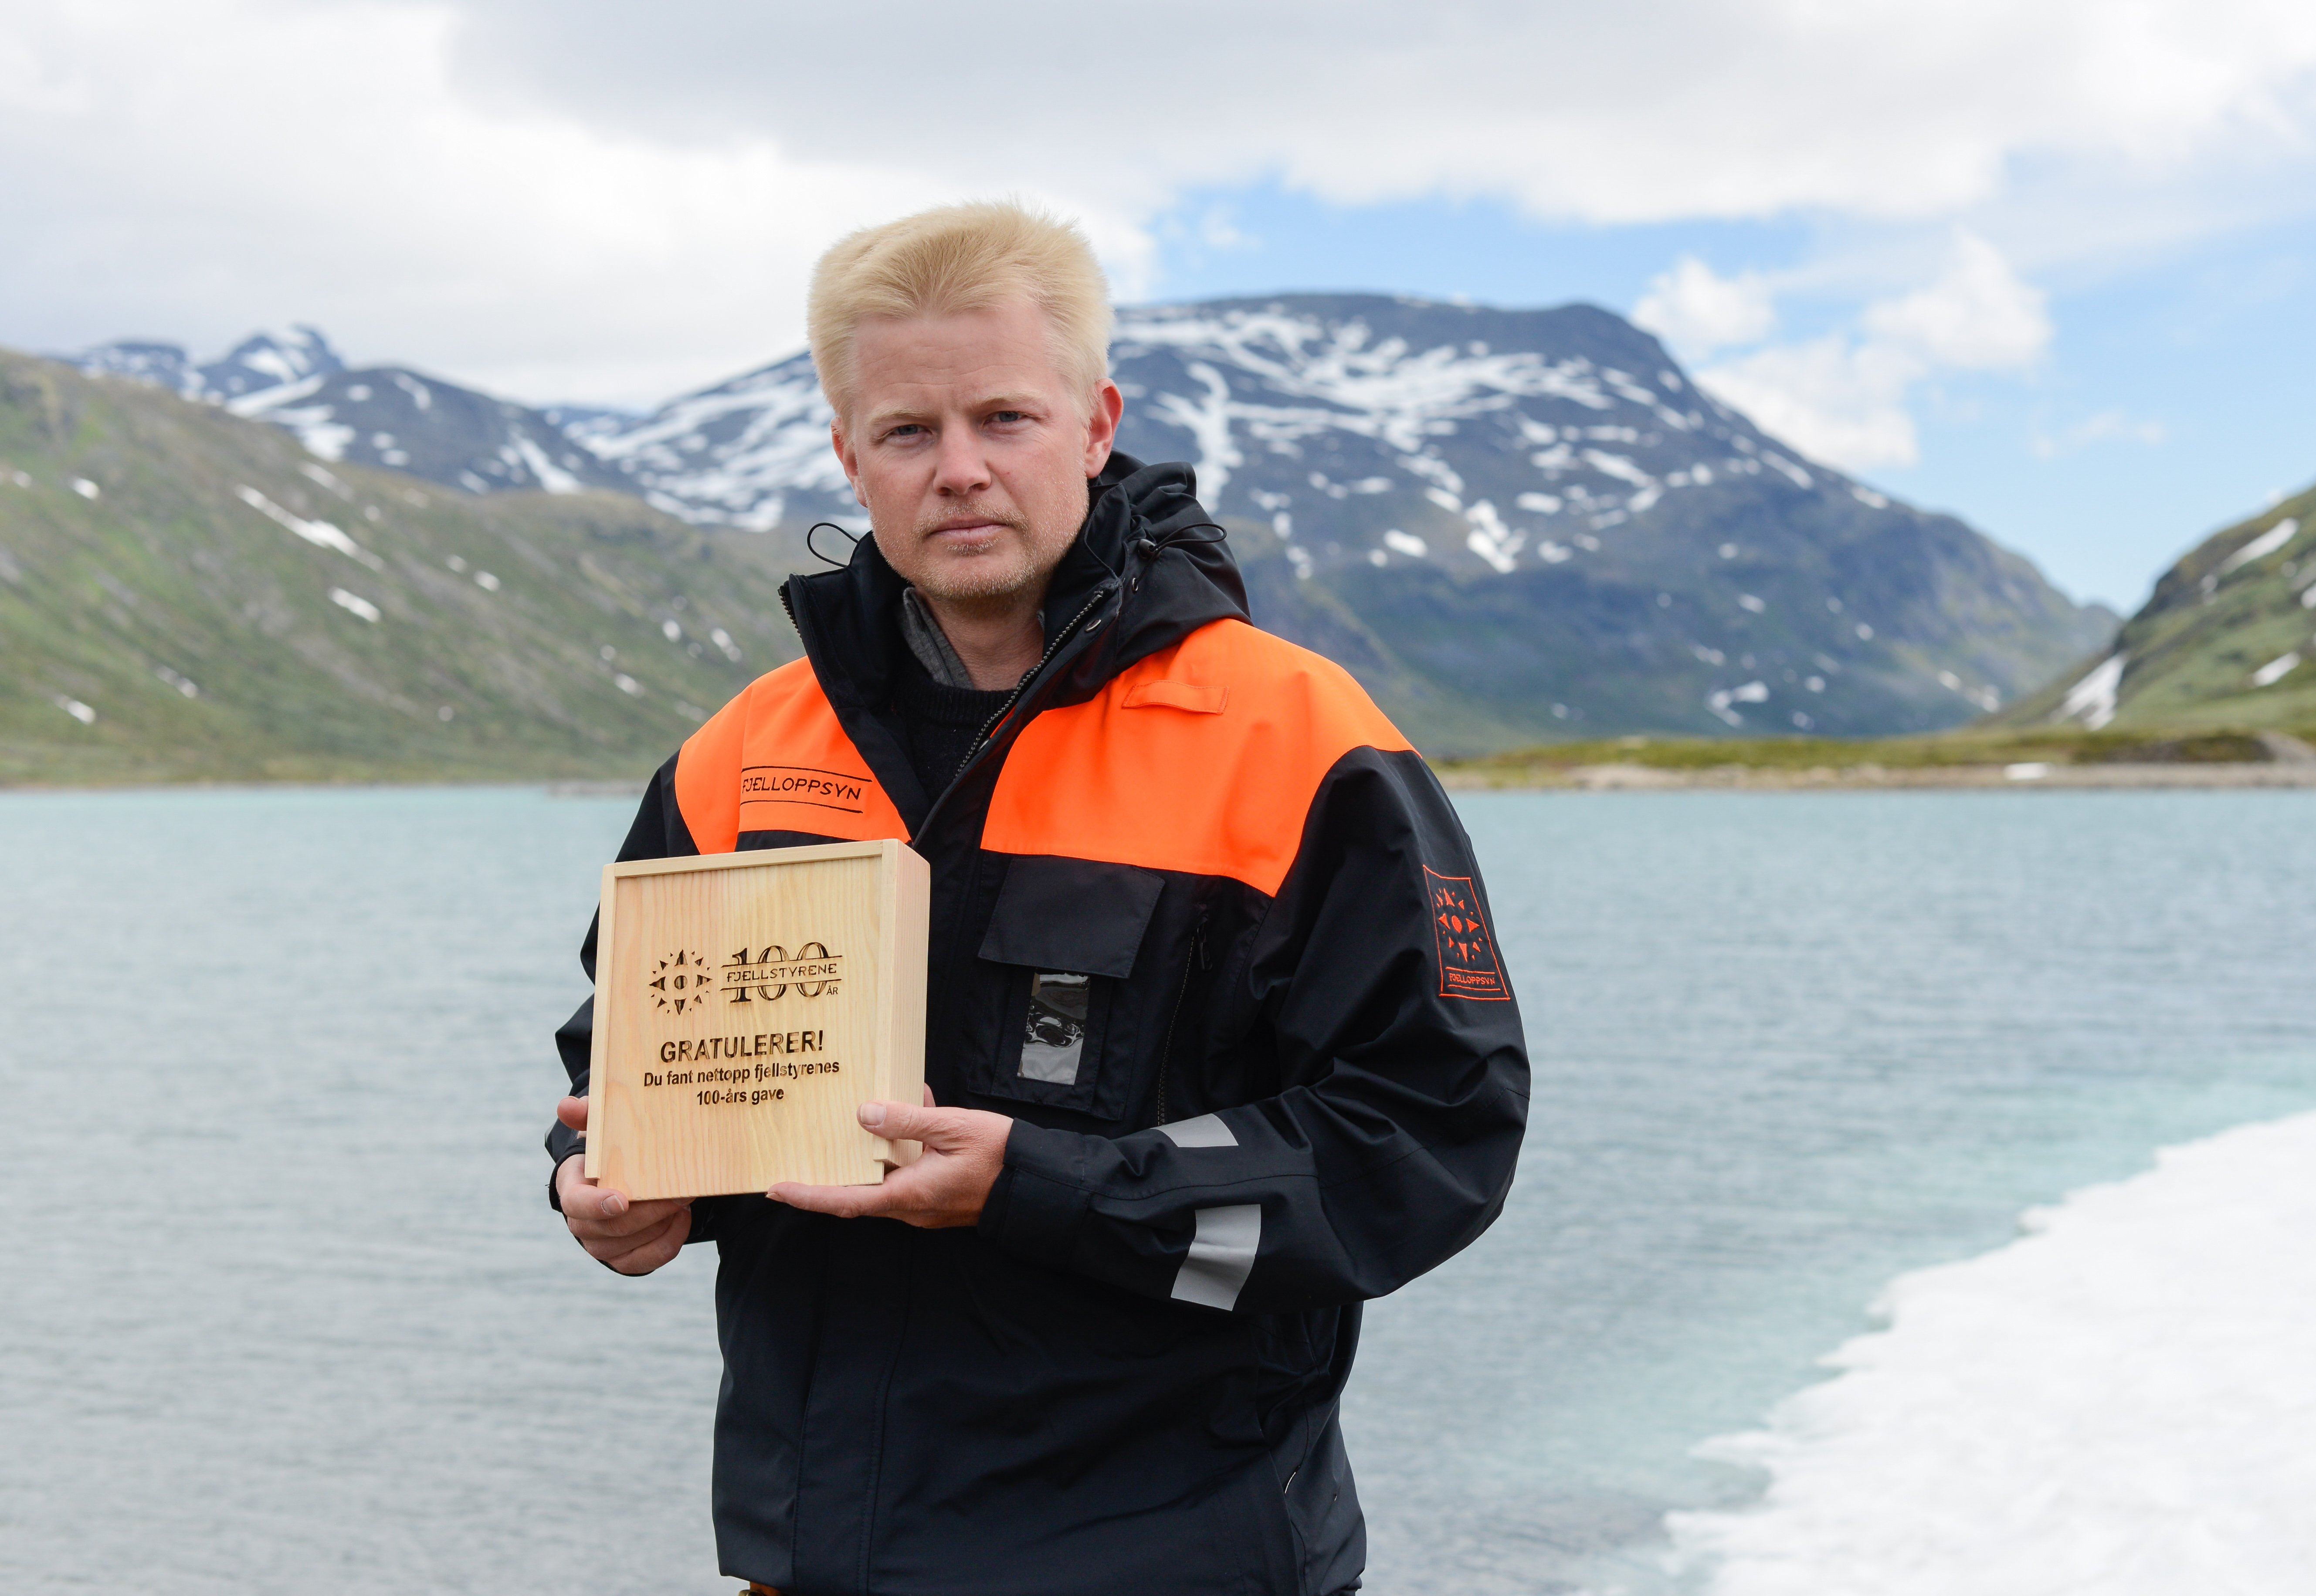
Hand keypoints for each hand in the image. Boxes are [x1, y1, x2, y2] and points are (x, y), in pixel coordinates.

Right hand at [553, 1096, 692, 1274]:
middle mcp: (582, 1223)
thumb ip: (588, 1115)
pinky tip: (681, 1218)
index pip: (575, 1203)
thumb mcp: (599, 1130)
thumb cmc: (610, 1153)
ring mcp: (601, 1245)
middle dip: (648, 1212)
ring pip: (631, 1247)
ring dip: (661, 1224)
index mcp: (572, 1189)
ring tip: (683, 1200)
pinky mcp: (624, 1259)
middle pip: (610, 1228)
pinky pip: (648, 1260)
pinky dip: (669, 1242)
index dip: (596, 1205)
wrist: (620, 1179)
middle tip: (679, 1192)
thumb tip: (567, 1105)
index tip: (621, 1199)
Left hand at [769, 1092, 1011, 1227]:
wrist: (1037, 1182)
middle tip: (799, 1153)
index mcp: (910, 1194)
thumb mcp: (952, 1127)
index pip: (846, 1201)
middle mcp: (912, 1208)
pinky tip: (909, 1110)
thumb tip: (863, 1114)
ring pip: (881, 1181)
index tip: (776, 1188)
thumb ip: (906, 1120)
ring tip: (859, 1117)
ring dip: (868, 1154)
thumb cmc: (999, 1155)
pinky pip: (905, 1174)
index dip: (808, 1195)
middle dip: (828, 1174)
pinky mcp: (936, 1196)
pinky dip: (899, 1148)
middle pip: (857, 1194)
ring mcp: (924, 1206)